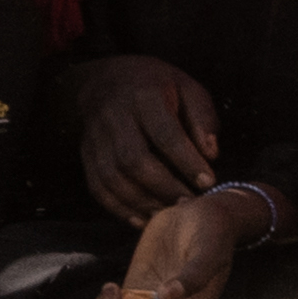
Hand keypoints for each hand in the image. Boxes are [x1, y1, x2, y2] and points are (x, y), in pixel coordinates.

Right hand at [72, 51, 226, 216]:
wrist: (104, 78)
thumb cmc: (158, 85)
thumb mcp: (188, 88)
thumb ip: (203, 119)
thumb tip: (212, 155)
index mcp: (144, 96)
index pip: (164, 133)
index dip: (186, 160)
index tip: (208, 181)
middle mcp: (114, 117)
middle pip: (133, 159)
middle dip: (163, 186)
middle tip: (189, 203)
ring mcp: (95, 137)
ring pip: (111, 176)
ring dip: (141, 202)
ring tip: (168, 215)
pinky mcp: (85, 154)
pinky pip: (96, 186)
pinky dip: (118, 207)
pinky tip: (141, 220)